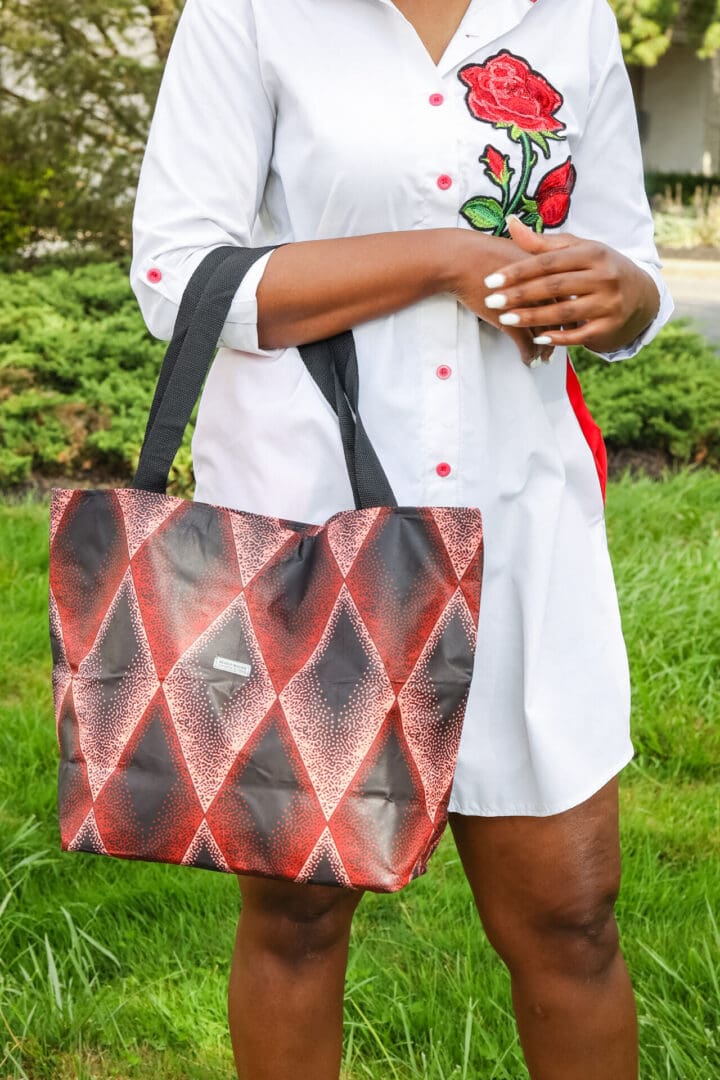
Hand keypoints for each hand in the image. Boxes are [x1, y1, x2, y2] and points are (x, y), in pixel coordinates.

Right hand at [451, 231, 562, 365]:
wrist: (461, 259)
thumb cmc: (483, 253)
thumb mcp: (517, 249)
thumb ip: (533, 261)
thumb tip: (540, 271)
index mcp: (547, 272)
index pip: (568, 297)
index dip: (570, 313)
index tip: (569, 324)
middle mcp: (543, 290)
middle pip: (562, 318)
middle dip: (560, 336)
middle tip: (557, 345)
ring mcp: (527, 306)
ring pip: (545, 334)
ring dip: (545, 349)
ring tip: (542, 358)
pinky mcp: (510, 321)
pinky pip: (526, 344)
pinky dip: (529, 355)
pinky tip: (527, 360)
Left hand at [480, 214, 660, 355]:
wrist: (642, 295)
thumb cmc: (600, 269)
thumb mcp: (579, 250)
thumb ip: (543, 243)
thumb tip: (510, 222)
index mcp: (593, 253)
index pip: (549, 262)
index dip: (518, 271)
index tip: (491, 280)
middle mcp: (604, 277)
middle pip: (554, 286)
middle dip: (520, 295)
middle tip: (491, 301)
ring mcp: (609, 304)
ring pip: (565, 312)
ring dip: (533, 317)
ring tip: (506, 319)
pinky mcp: (610, 327)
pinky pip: (580, 335)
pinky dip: (558, 337)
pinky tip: (537, 338)